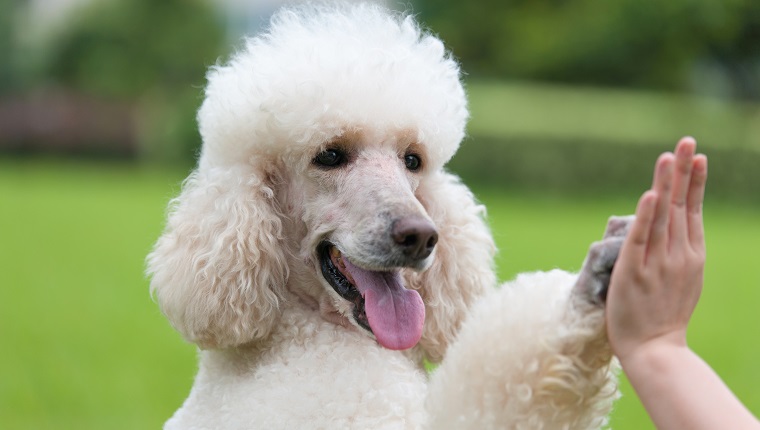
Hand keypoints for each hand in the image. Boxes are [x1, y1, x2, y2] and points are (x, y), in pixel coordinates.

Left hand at [605, 137, 707, 362]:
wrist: (654, 348)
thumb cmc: (662, 315)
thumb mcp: (680, 280)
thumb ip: (675, 253)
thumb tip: (666, 229)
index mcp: (691, 255)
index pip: (691, 211)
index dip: (694, 182)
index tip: (697, 156)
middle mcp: (678, 255)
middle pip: (680, 205)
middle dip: (683, 172)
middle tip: (686, 140)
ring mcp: (657, 263)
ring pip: (663, 216)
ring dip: (666, 185)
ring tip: (668, 157)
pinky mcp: (634, 272)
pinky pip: (641, 238)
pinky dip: (646, 216)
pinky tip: (651, 194)